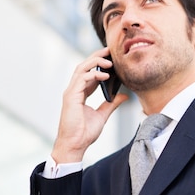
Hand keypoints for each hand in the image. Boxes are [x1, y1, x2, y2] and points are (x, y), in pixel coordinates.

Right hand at [51, 47, 127, 162]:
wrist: (75, 144)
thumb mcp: (102, 115)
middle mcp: (74, 90)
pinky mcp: (70, 96)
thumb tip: (124, 96)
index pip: (89, 73)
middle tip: (110, 50)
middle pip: (84, 66)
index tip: (111, 59)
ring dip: (95, 62)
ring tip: (109, 61)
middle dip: (97, 56)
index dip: (99, 64)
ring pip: (81, 68)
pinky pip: (81, 78)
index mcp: (80, 93)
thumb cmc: (84, 133)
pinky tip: (105, 75)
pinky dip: (93, 74)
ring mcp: (71, 92)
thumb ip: (112, 104)